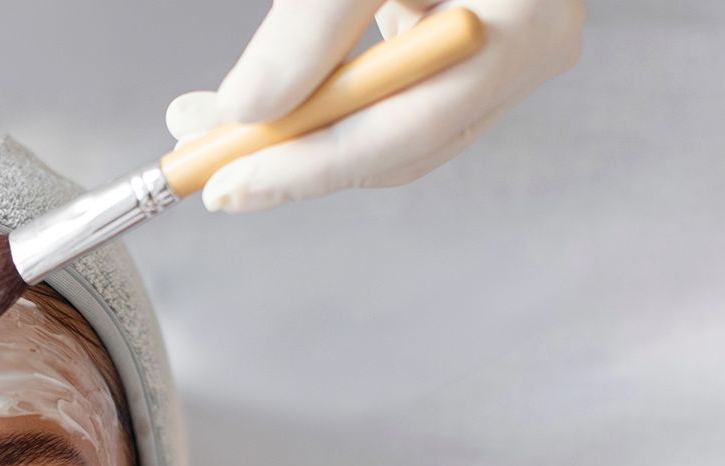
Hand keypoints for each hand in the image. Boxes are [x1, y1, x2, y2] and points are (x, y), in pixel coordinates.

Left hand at [167, 0, 582, 211]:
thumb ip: (311, 28)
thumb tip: (248, 109)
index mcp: (525, 22)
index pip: (405, 129)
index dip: (308, 167)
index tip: (223, 184)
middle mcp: (528, 48)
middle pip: (394, 145)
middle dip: (287, 153)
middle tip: (195, 150)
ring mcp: (500, 52)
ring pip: (385, 131)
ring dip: (295, 131)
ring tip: (209, 119)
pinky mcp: (464, 44)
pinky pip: (388, 97)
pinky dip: (321, 100)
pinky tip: (267, 93)